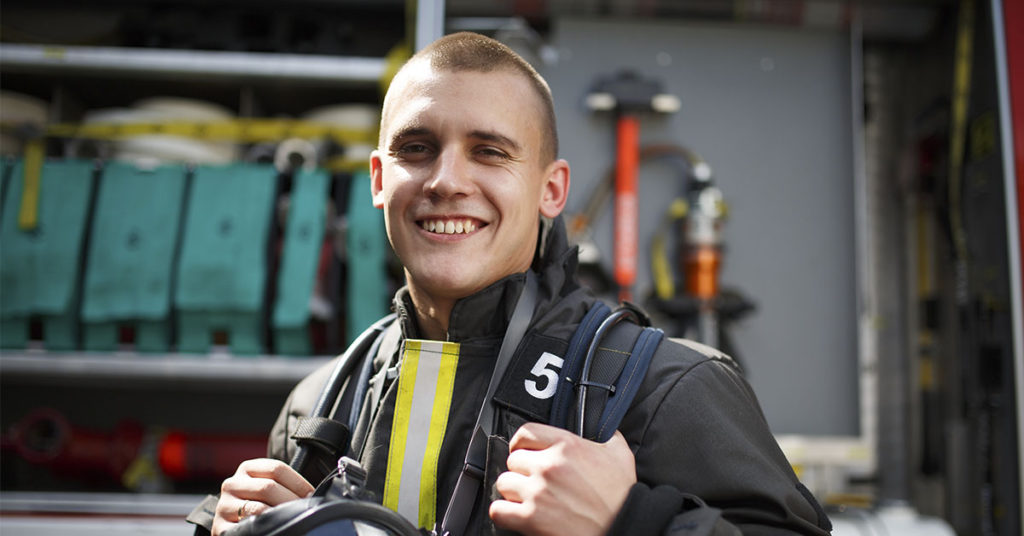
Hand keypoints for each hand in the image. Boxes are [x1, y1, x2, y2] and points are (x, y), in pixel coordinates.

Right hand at [211, 458, 314, 535]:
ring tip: (293, 520)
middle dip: (291, 501)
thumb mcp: (268, 487)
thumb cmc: (259, 503)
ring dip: (280, 516)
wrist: (233, 524)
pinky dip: (264, 528)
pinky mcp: (220, 526)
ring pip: (258, 508)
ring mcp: (224, 505)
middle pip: (268, 487)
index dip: (299, 483)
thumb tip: (316, 493)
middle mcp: (232, 483)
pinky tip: (274, 529)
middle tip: (305, 511)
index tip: (313, 496)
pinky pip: (247, 527)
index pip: (277, 469)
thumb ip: (285, 485)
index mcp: (247, 468)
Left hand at [489, 423, 636, 535]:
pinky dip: (504, 513)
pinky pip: (498, 510)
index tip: (525, 451)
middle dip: (522, 471)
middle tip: (535, 481)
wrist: (624, 528)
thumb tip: (602, 427)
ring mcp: (537, 492)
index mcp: (566, 445)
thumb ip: (606, 435)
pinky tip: (517, 514)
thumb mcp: (619, 454)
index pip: (525, 432)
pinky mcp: (530, 519)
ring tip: (528, 498)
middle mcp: (548, 465)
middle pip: (513, 459)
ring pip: (503, 483)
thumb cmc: (621, 497)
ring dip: (514, 491)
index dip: (522, 443)